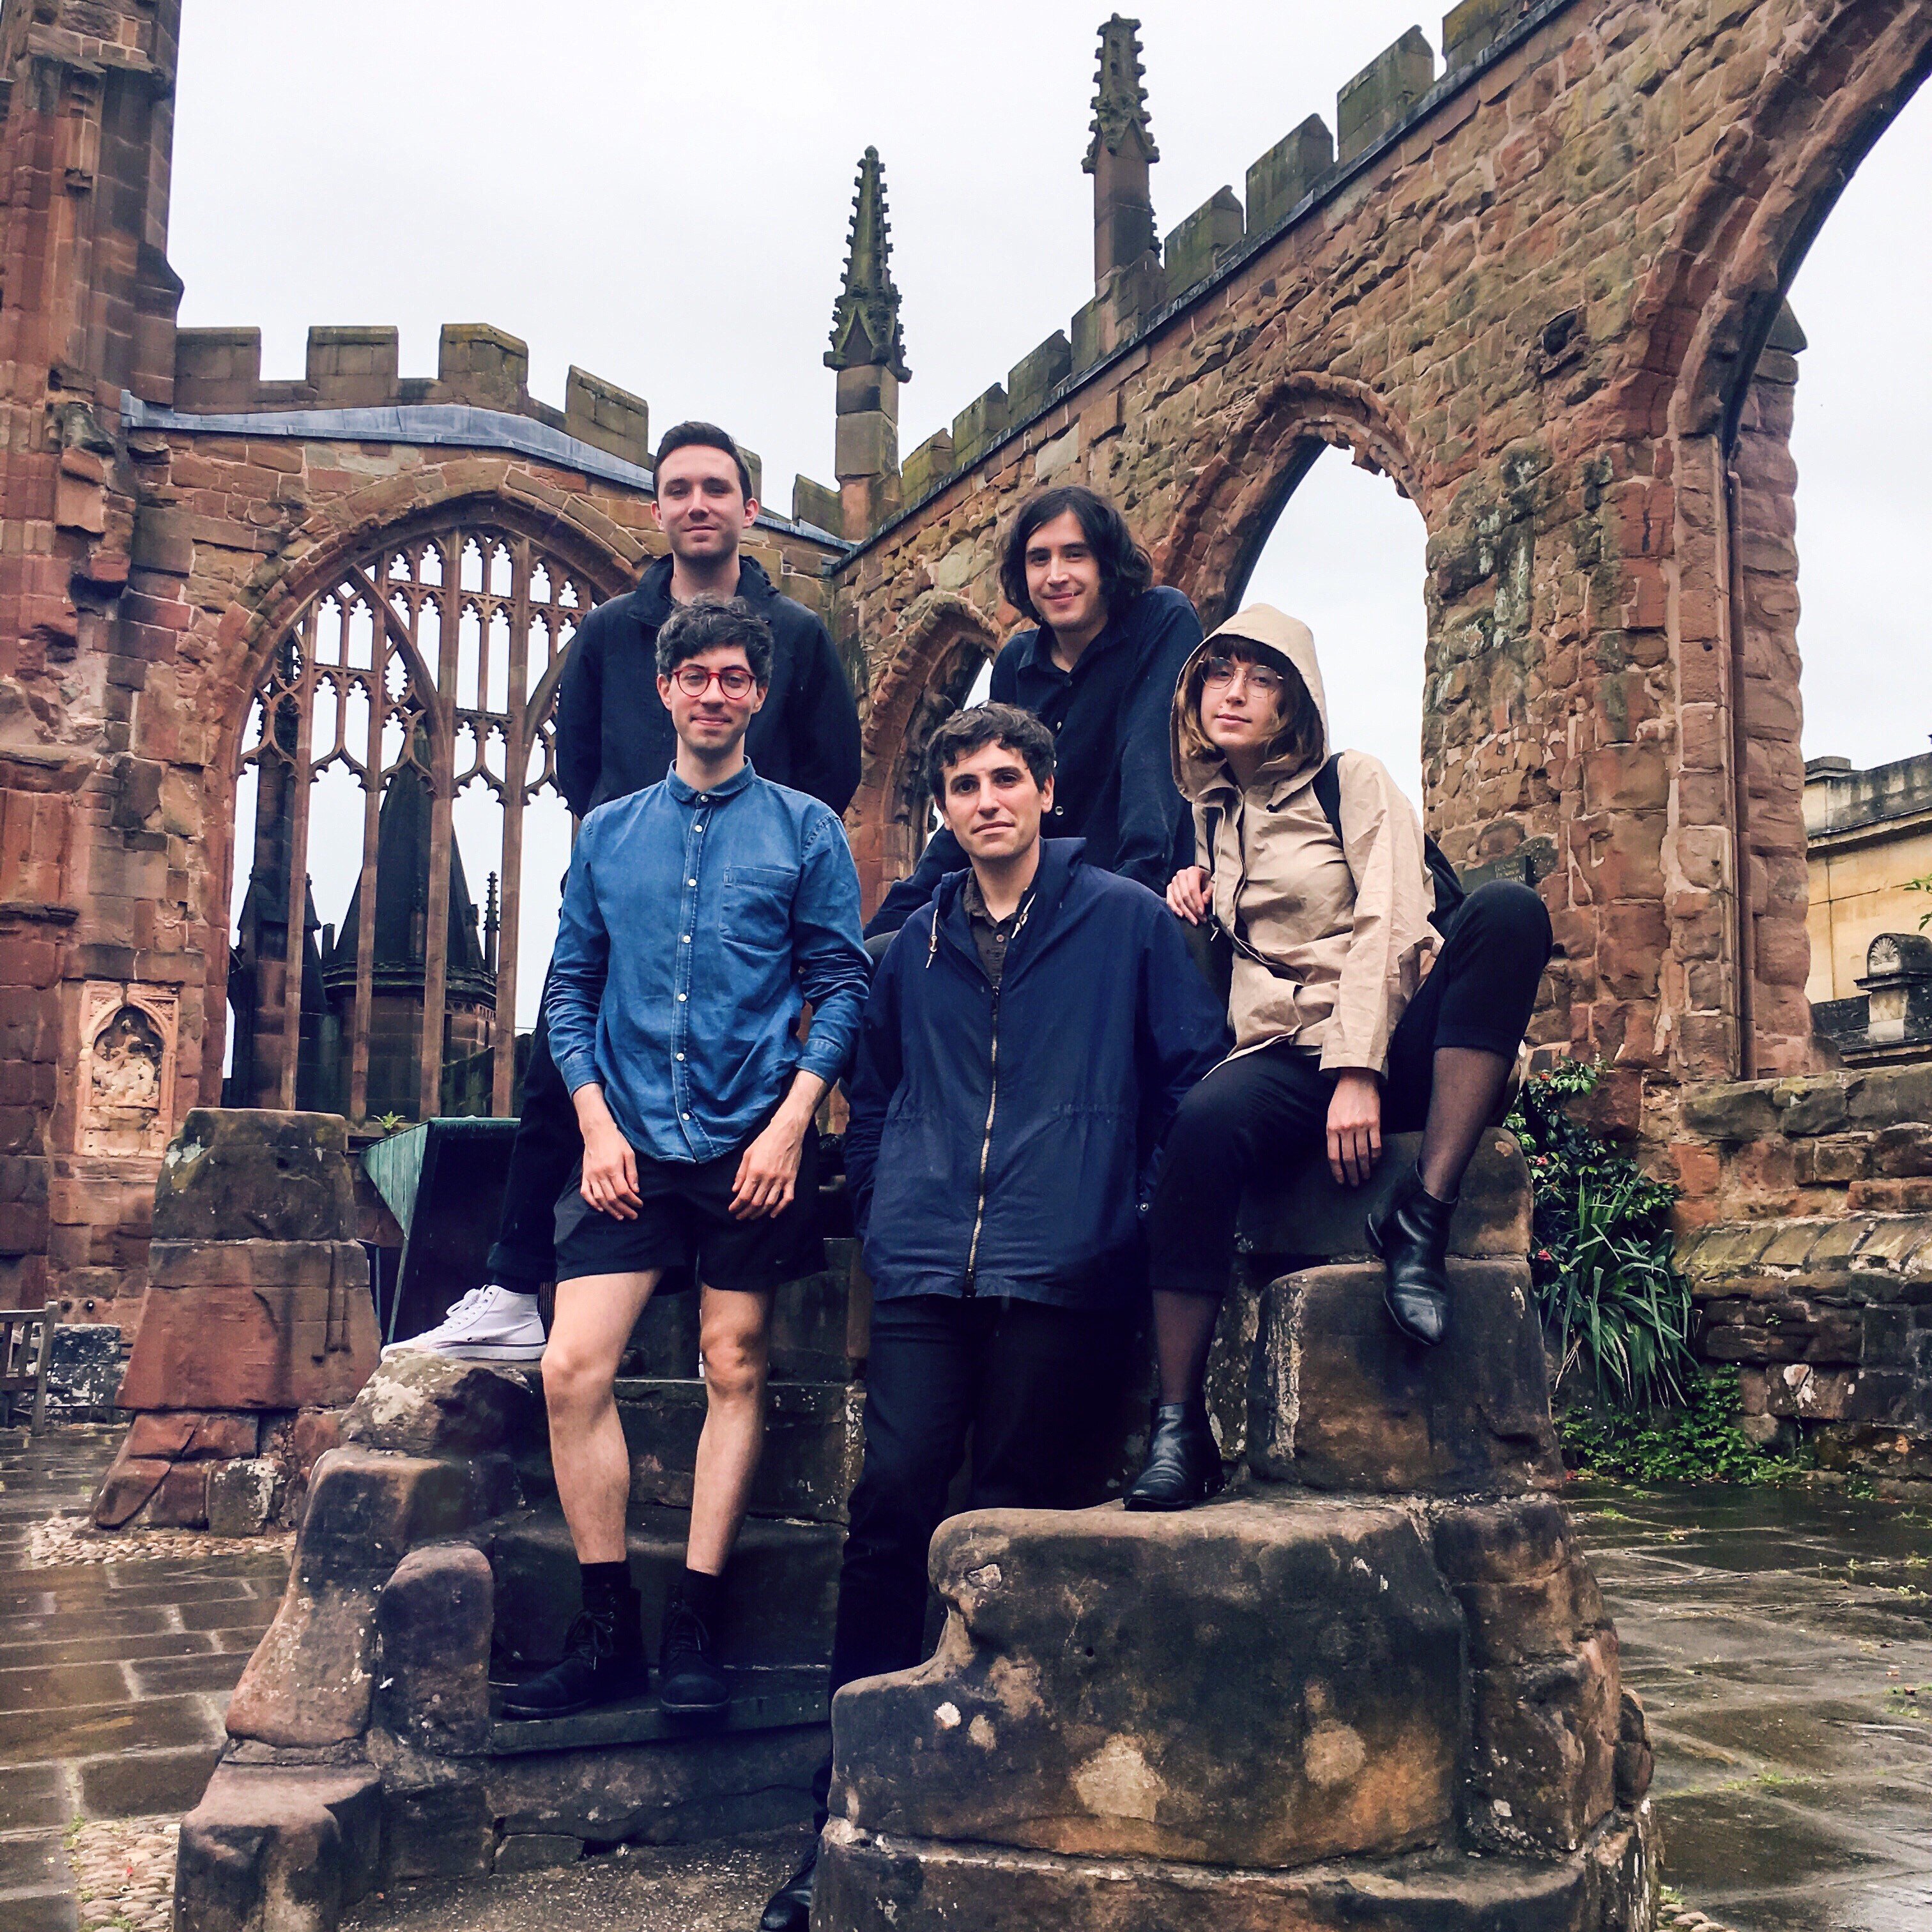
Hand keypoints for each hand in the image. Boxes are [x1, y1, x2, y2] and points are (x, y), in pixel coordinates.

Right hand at [580, 1113, 640, 1219]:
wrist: (597, 1131)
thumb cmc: (616, 1141)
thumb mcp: (629, 1154)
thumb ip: (632, 1173)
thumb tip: (636, 1190)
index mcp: (613, 1169)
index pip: (623, 1192)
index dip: (632, 1201)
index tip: (640, 1205)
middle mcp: (600, 1175)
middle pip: (612, 1198)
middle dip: (624, 1209)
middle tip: (633, 1216)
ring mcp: (591, 1176)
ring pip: (600, 1199)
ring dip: (610, 1210)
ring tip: (620, 1217)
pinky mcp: (585, 1175)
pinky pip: (586, 1193)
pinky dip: (593, 1203)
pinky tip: (601, 1209)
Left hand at [729, 1112, 806, 1220]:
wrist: (786, 1131)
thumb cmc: (765, 1140)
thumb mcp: (747, 1154)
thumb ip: (741, 1173)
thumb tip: (735, 1189)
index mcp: (755, 1171)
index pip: (744, 1196)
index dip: (737, 1206)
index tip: (732, 1210)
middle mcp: (768, 1178)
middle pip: (756, 1203)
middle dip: (746, 1212)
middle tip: (740, 1217)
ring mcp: (781, 1180)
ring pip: (770, 1204)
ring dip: (759, 1213)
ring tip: (752, 1217)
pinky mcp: (791, 1179)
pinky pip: (787, 1198)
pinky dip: (780, 1209)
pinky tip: (773, 1214)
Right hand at [1167, 866, 1211, 924]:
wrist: (1200, 876)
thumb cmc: (1206, 880)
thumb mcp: (1212, 883)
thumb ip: (1209, 891)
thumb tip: (1204, 901)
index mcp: (1192, 871)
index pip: (1193, 889)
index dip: (1197, 902)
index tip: (1202, 912)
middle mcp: (1181, 875)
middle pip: (1185, 896)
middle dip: (1193, 910)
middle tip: (1200, 919)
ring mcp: (1174, 882)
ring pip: (1178, 900)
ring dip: (1186, 912)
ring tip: (1194, 920)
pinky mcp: (1169, 888)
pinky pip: (1170, 901)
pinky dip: (1175, 909)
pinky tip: (1181, 915)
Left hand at [1326, 1071, 1382, 1187]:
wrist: (1357, 1079)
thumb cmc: (1342, 1098)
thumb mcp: (1331, 1115)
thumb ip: (1333, 1134)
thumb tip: (1338, 1154)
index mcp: (1332, 1128)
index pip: (1334, 1156)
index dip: (1337, 1171)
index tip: (1341, 1181)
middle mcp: (1345, 1129)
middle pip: (1349, 1158)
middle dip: (1352, 1174)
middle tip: (1355, 1183)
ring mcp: (1361, 1126)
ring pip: (1363, 1155)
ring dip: (1365, 1169)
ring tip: (1366, 1176)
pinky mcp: (1375, 1123)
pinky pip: (1376, 1145)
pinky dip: (1376, 1157)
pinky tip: (1375, 1162)